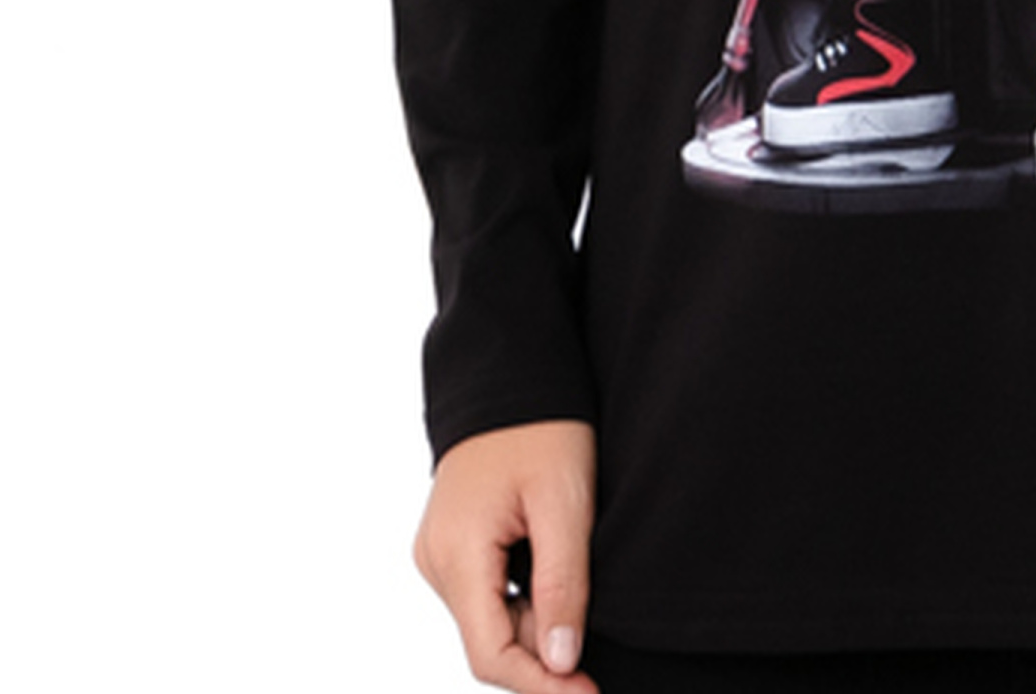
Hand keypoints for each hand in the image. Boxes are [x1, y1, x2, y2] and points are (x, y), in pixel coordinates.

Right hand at [415, 419, 598, 692]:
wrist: (512, 372)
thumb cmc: (543, 427)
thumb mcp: (564, 502)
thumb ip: (562, 584)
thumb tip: (563, 663)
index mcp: (456, 554)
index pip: (490, 654)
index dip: (542, 686)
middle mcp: (436, 561)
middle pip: (490, 641)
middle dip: (544, 657)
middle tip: (599, 661)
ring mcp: (440, 552)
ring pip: (490, 620)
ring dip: (537, 628)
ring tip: (584, 606)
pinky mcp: (453, 543)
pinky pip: (488, 593)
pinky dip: (524, 603)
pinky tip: (559, 588)